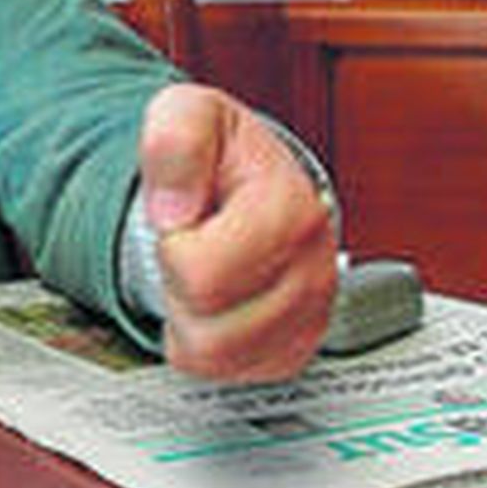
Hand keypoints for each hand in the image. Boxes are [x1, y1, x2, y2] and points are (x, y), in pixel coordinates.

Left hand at [139, 84, 336, 381]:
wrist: (251, 177)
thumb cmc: (222, 151)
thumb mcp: (187, 114)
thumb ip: (174, 140)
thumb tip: (174, 210)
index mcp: (292, 210)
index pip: (203, 275)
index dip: (172, 246)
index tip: (183, 216)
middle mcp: (314, 270)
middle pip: (211, 329)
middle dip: (177, 286)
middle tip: (188, 245)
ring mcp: (309, 315)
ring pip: (218, 359)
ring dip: (188, 319)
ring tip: (199, 271)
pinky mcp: (295, 348)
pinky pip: (228, 374)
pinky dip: (203, 343)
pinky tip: (212, 300)